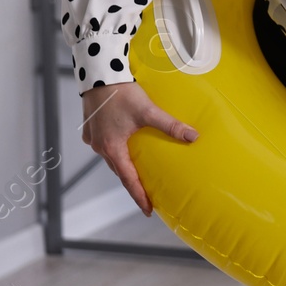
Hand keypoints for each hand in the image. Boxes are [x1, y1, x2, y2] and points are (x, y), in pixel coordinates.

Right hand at [79, 82, 197, 214]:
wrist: (98, 75)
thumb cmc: (122, 93)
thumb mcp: (148, 111)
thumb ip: (171, 126)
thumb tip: (193, 136)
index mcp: (112, 148)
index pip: (128, 179)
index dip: (139, 195)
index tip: (148, 210)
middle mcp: (100, 147)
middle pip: (119, 170)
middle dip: (133, 183)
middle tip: (148, 194)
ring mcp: (94, 138)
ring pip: (113, 158)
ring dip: (125, 166)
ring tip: (139, 173)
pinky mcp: (92, 128)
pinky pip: (106, 146)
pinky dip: (118, 151)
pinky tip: (127, 147)